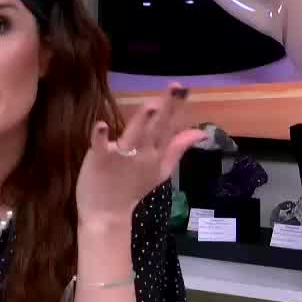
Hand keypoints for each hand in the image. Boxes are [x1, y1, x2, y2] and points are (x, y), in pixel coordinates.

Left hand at [76, 83, 205, 228]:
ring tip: (151, 106)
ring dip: (142, 121)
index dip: (175, 107)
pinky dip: (101, 136)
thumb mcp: (161, 169)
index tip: (183, 88)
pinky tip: (101, 124)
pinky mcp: (99, 159)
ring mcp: (121, 156)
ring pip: (134, 135)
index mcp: (156, 153)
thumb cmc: (132, 188)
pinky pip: (100, 146)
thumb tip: (202, 131)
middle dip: (165, 107)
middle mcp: (142, 152)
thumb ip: (179, 148)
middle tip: (175, 87)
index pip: (168, 126)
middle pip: (155, 127)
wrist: (107, 214)